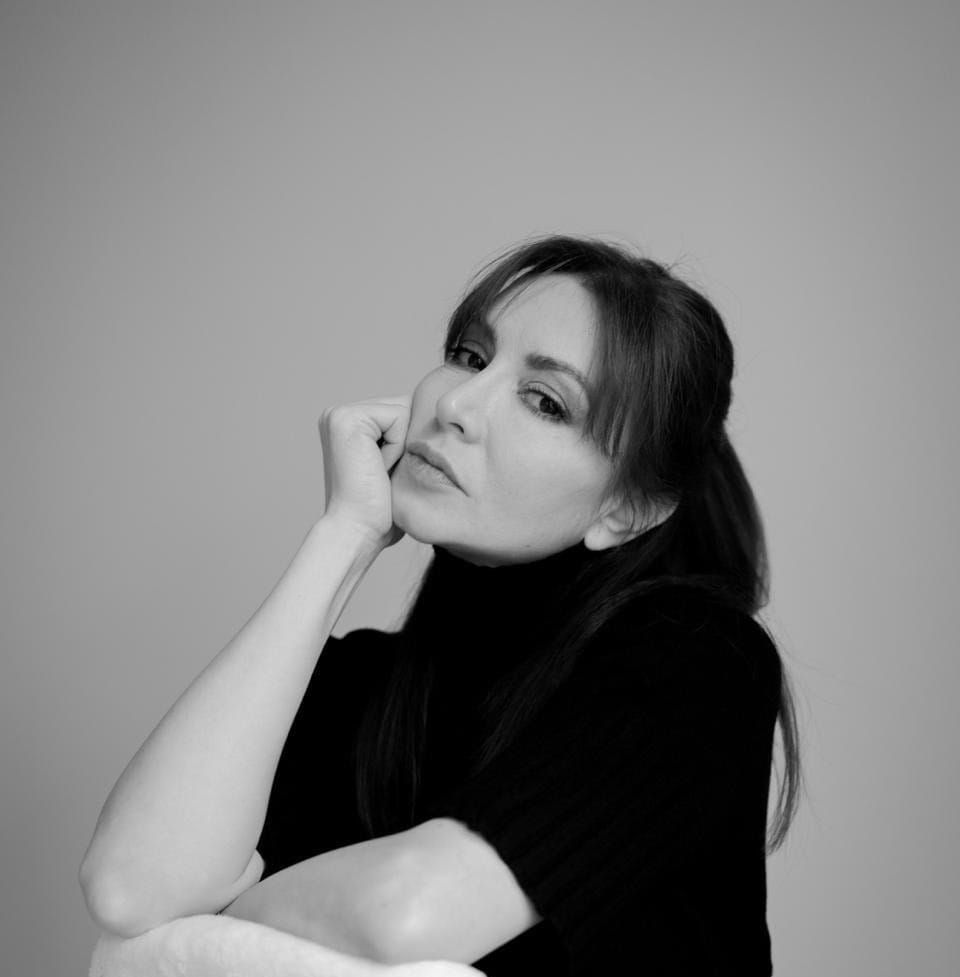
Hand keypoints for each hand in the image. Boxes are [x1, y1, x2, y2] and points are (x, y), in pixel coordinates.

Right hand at [318, 395, 410, 549]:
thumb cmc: (381, 512)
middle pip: (405, 407)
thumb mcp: (397, 468)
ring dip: (403, 445)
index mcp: (349, 424)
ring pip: (404, 410)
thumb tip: (438, 423)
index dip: (409, 443)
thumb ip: (406, 440)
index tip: (386, 474)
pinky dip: (397, 446)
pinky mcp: (347, 418)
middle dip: (408, 442)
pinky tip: (378, 467)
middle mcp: (339, 414)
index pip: (402, 413)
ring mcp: (339, 413)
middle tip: (383, 474)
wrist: (358, 531)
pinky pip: (398, 417)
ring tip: (380, 472)